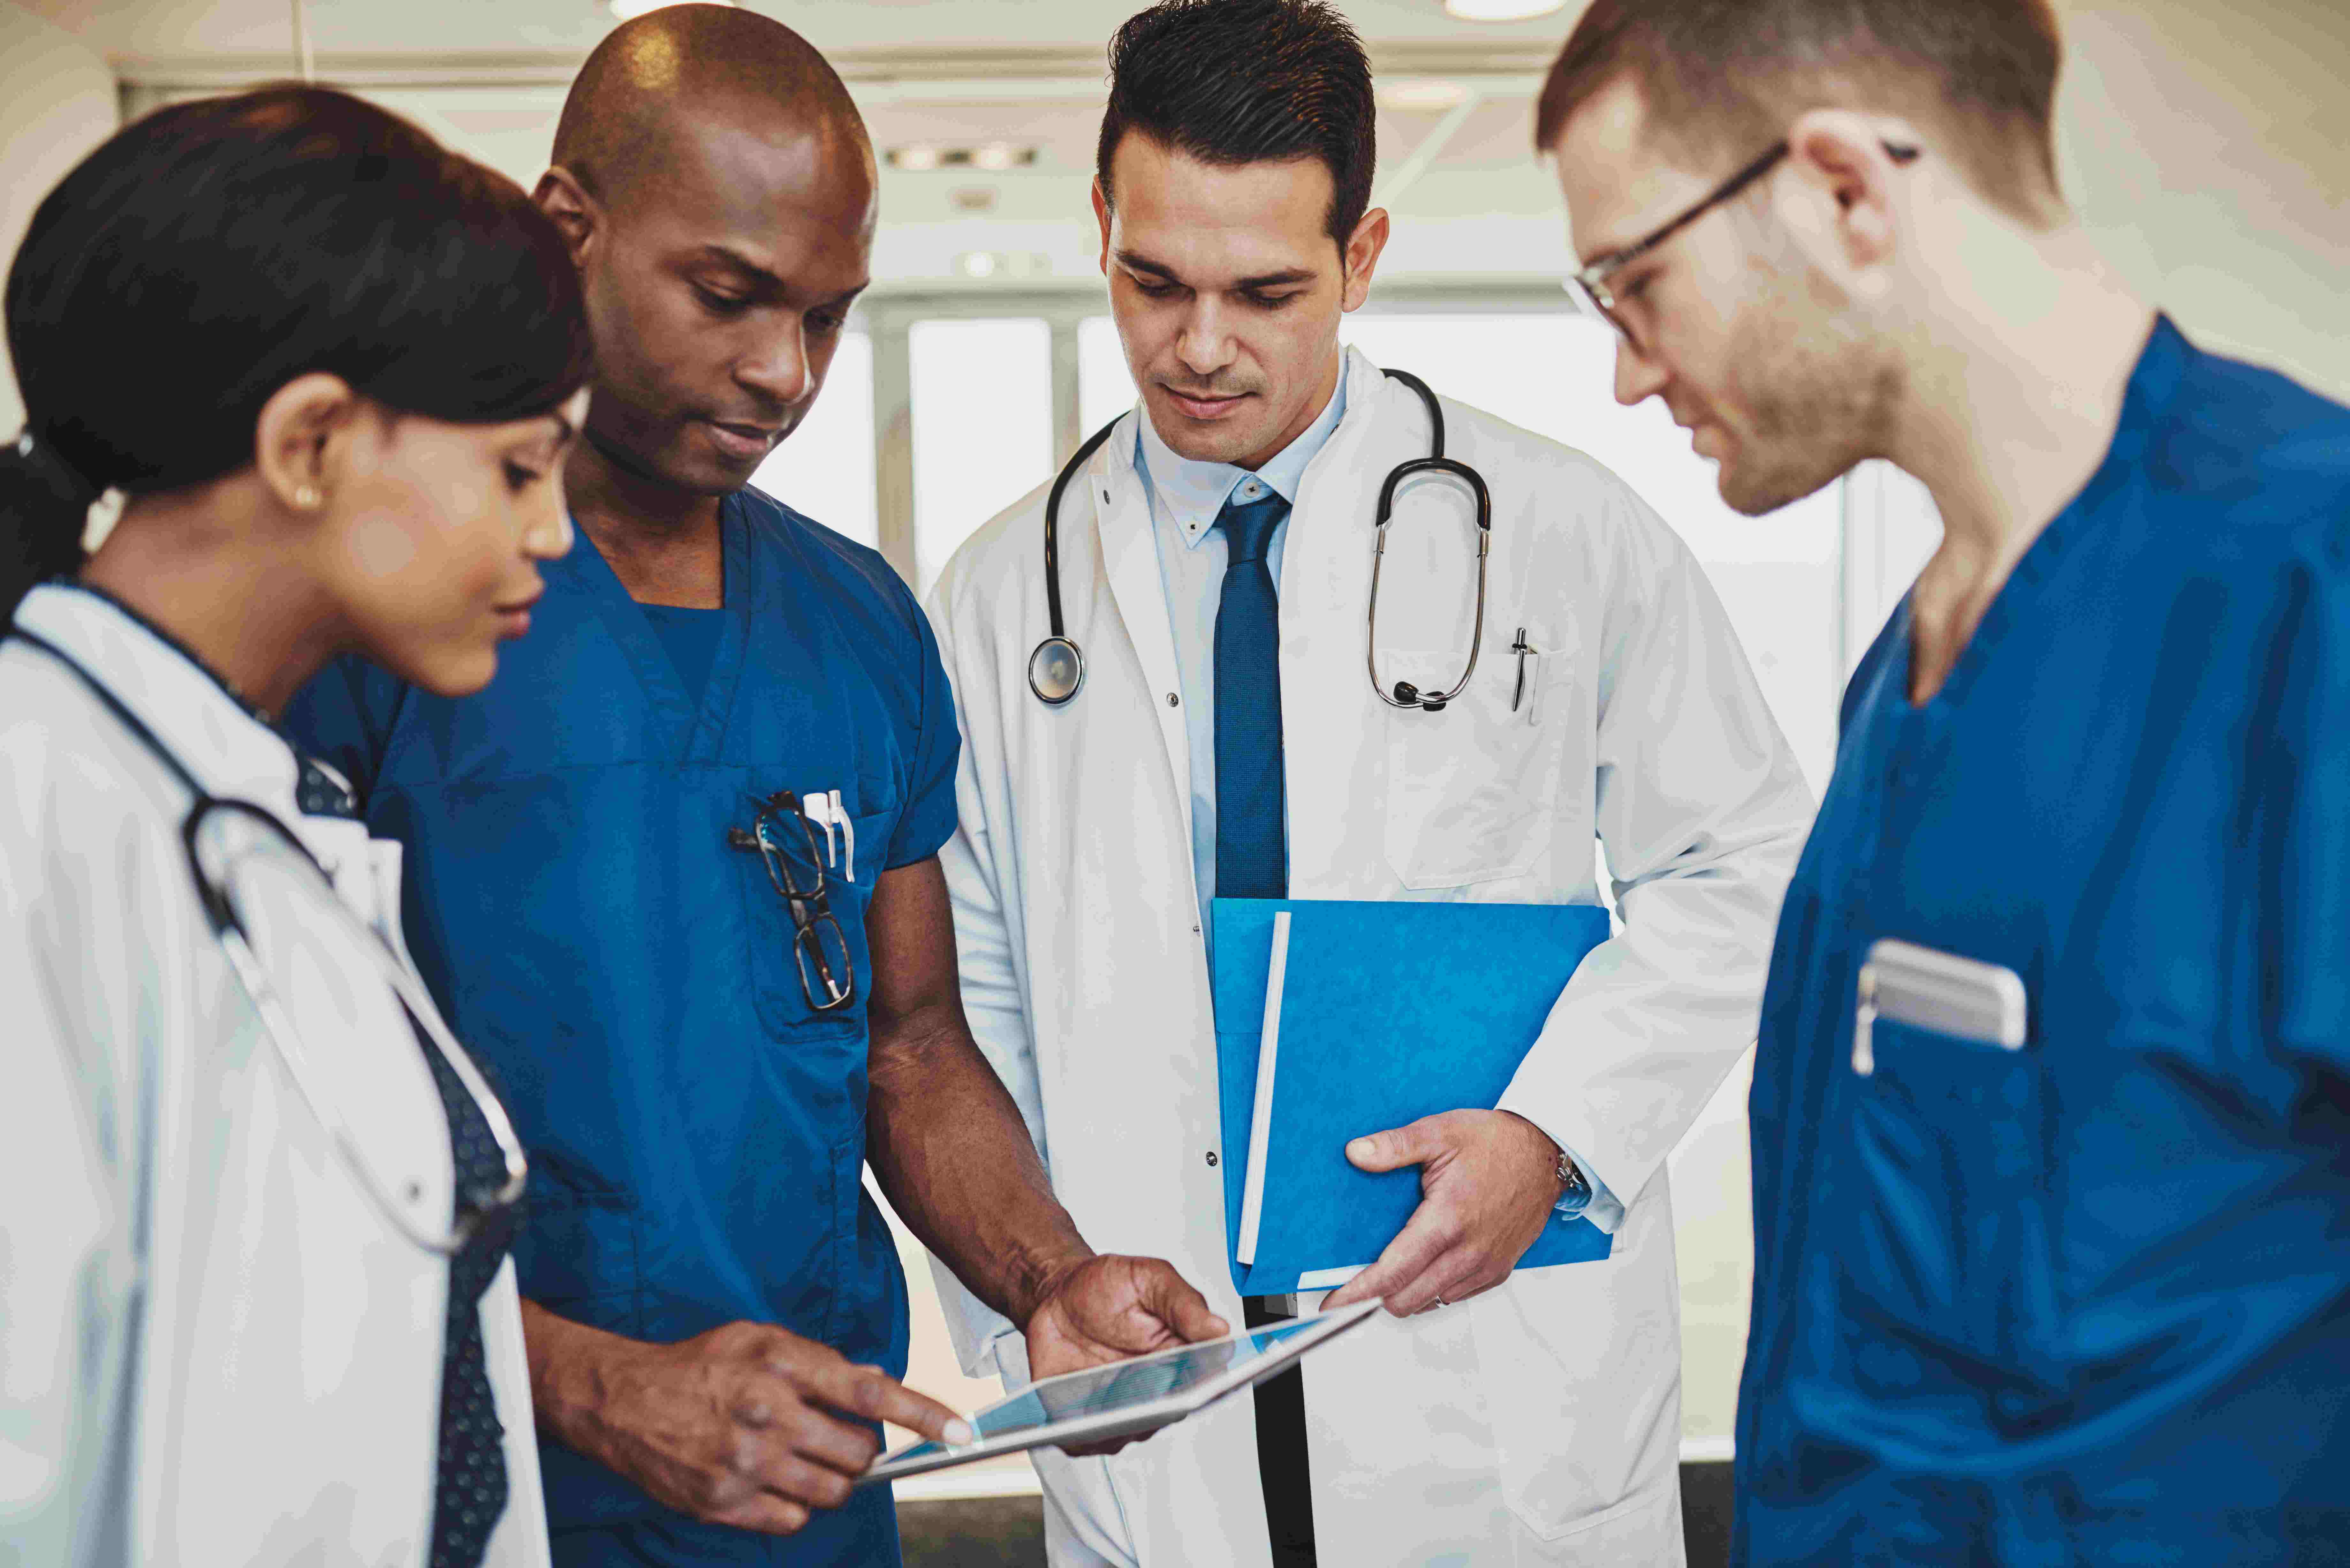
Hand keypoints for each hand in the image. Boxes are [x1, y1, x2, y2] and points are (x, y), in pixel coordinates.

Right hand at [530, 1311, 970, 1534]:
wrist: (624, 1401)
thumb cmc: (698, 1366)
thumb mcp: (761, 1339)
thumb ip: (820, 1361)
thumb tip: (873, 1381)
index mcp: (782, 1364)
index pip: (872, 1392)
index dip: (923, 1414)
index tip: (960, 1430)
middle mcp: (768, 1413)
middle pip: (859, 1454)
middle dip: (862, 1451)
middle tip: (839, 1439)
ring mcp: (746, 1462)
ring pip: (832, 1492)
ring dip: (831, 1480)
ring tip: (800, 1457)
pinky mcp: (725, 1501)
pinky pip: (793, 1519)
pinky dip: (794, 1505)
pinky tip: (771, 1479)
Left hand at [1022, 1254, 1229, 1455]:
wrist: (1054, 1296)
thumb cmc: (1104, 1287)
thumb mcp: (1149, 1279)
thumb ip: (1183, 1304)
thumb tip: (1219, 1329)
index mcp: (1181, 1355)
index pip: (1208, 1381)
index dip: (1207, 1385)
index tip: (1200, 1381)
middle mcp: (1157, 1388)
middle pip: (1171, 1412)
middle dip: (1162, 1404)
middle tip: (1152, 1390)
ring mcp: (1123, 1408)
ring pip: (1132, 1431)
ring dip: (1123, 1419)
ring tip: (1110, 1401)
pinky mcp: (1087, 1421)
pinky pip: (1089, 1440)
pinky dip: (1083, 1430)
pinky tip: (1077, 1413)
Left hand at [1321, 1110, 1565, 1317]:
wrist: (1546, 1152)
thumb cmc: (1496, 1142)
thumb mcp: (1440, 1132)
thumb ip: (1395, 1146)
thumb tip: (1356, 1153)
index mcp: (1448, 1220)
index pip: (1394, 1272)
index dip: (1358, 1292)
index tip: (1334, 1301)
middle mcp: (1468, 1251)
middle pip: (1408, 1299)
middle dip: (1376, 1297)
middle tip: (1356, 1282)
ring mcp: (1486, 1264)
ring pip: (1432, 1302)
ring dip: (1406, 1293)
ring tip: (1391, 1271)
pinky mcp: (1499, 1270)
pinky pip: (1457, 1296)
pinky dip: (1434, 1291)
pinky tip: (1425, 1267)